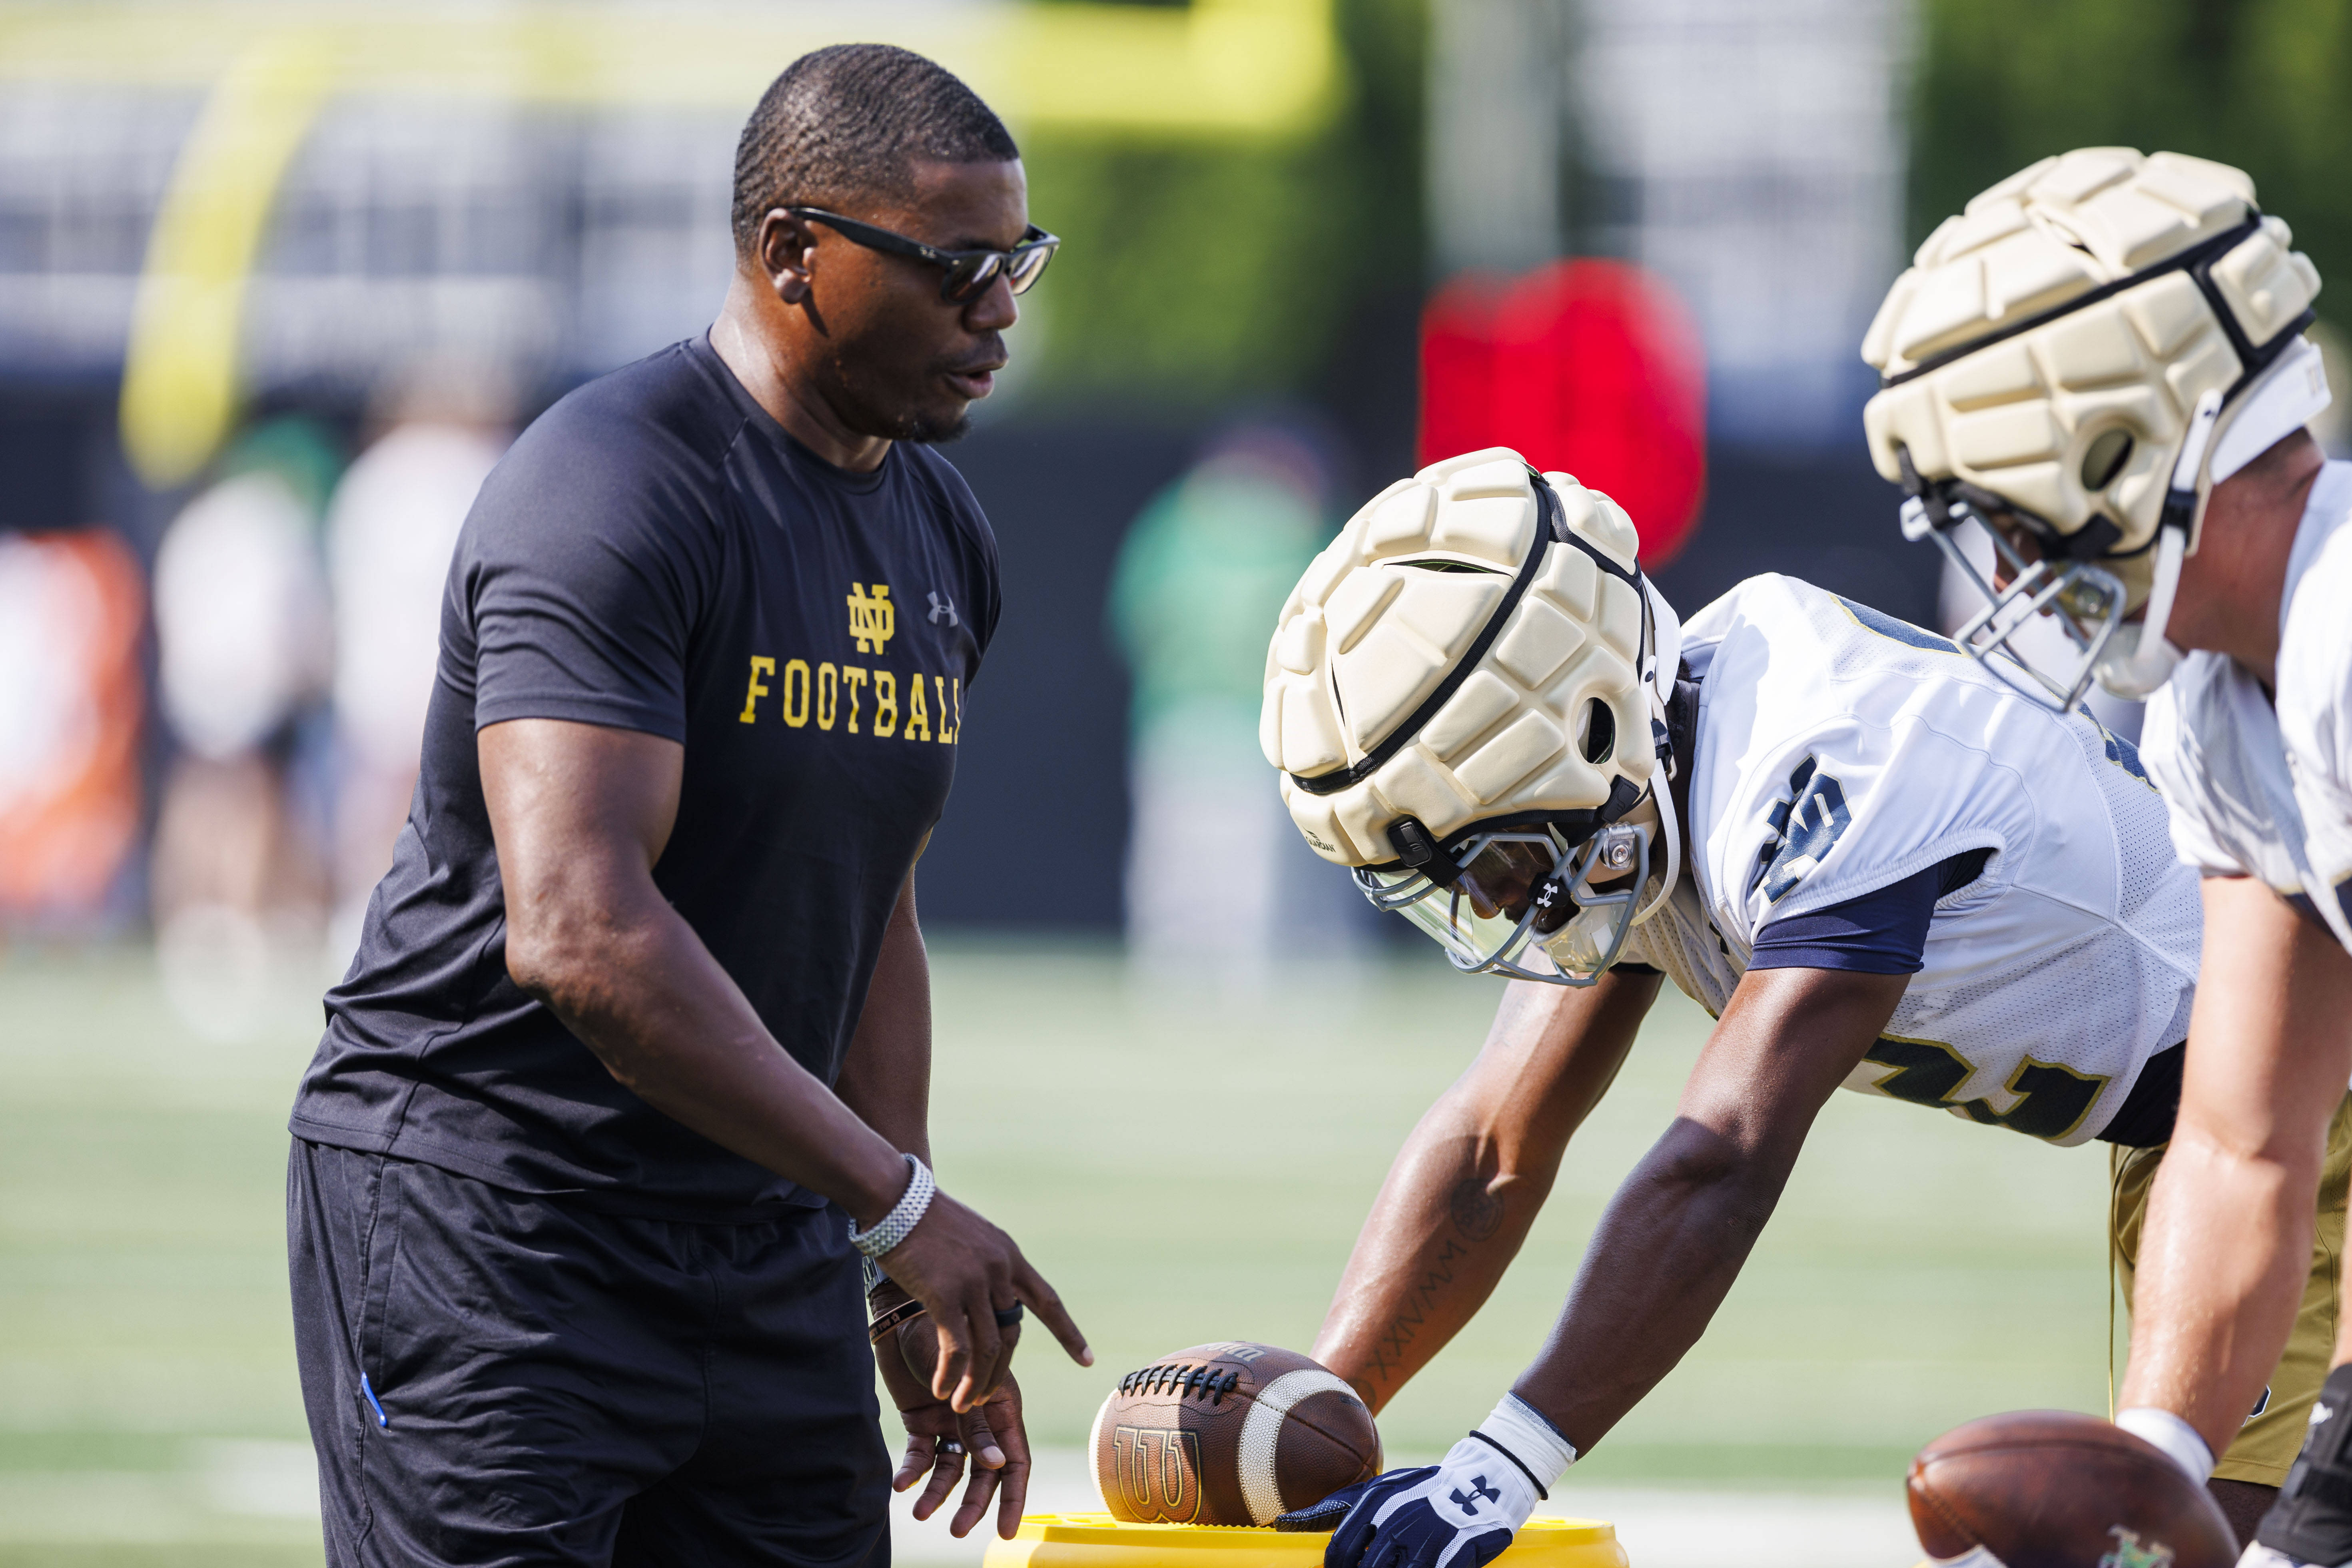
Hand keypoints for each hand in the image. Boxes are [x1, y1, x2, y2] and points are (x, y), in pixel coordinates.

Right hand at [877, 1187, 1089, 1410]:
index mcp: (1009, 1254)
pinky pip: (957, 1348)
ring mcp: (975, 1281)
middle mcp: (999, 1268)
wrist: (894, 1198)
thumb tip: (983, 1302)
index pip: (1047, 1300)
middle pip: (1012, 1334)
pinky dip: (951, 1374)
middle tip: (985, 1398)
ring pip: (988, 1348)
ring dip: (977, 1383)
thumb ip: (983, 1269)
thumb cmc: (923, 1219)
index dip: (1068, 1333)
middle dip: (1000, 1373)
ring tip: (962, 1405)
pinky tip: (941, 1389)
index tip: (1088, 1361)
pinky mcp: (945, 1294)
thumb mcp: (968, 1239)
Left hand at [877, 1310, 1037, 1539]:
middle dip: (972, 1503)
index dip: (1012, 1497)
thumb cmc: (947, 1334)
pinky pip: (920, 1454)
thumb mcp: (969, 1382)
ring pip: (951, 1469)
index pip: (1015, 1461)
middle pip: (983, 1473)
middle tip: (957, 1531)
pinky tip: (902, 1483)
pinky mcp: (921, 1420)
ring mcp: (950, 1421)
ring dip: (938, 1493)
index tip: (1006, 1531)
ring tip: (920, 1512)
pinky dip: (912, 1470)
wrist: (903, 1312)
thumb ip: (980, 1424)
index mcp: (1003, 1407)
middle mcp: (979, 1418)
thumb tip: (996, 1467)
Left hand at [1276, 1437, 1540, 1567]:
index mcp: (1374, 1503)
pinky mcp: (1453, 1555)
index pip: (1339, 1551)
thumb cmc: (1417, 1492)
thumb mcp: (1373, 1492)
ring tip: (1395, 1566)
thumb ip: (1329, 1509)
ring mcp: (1425, 1539)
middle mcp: (1396, 1521)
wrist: (1481, 1481)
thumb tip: (1281, 1524)